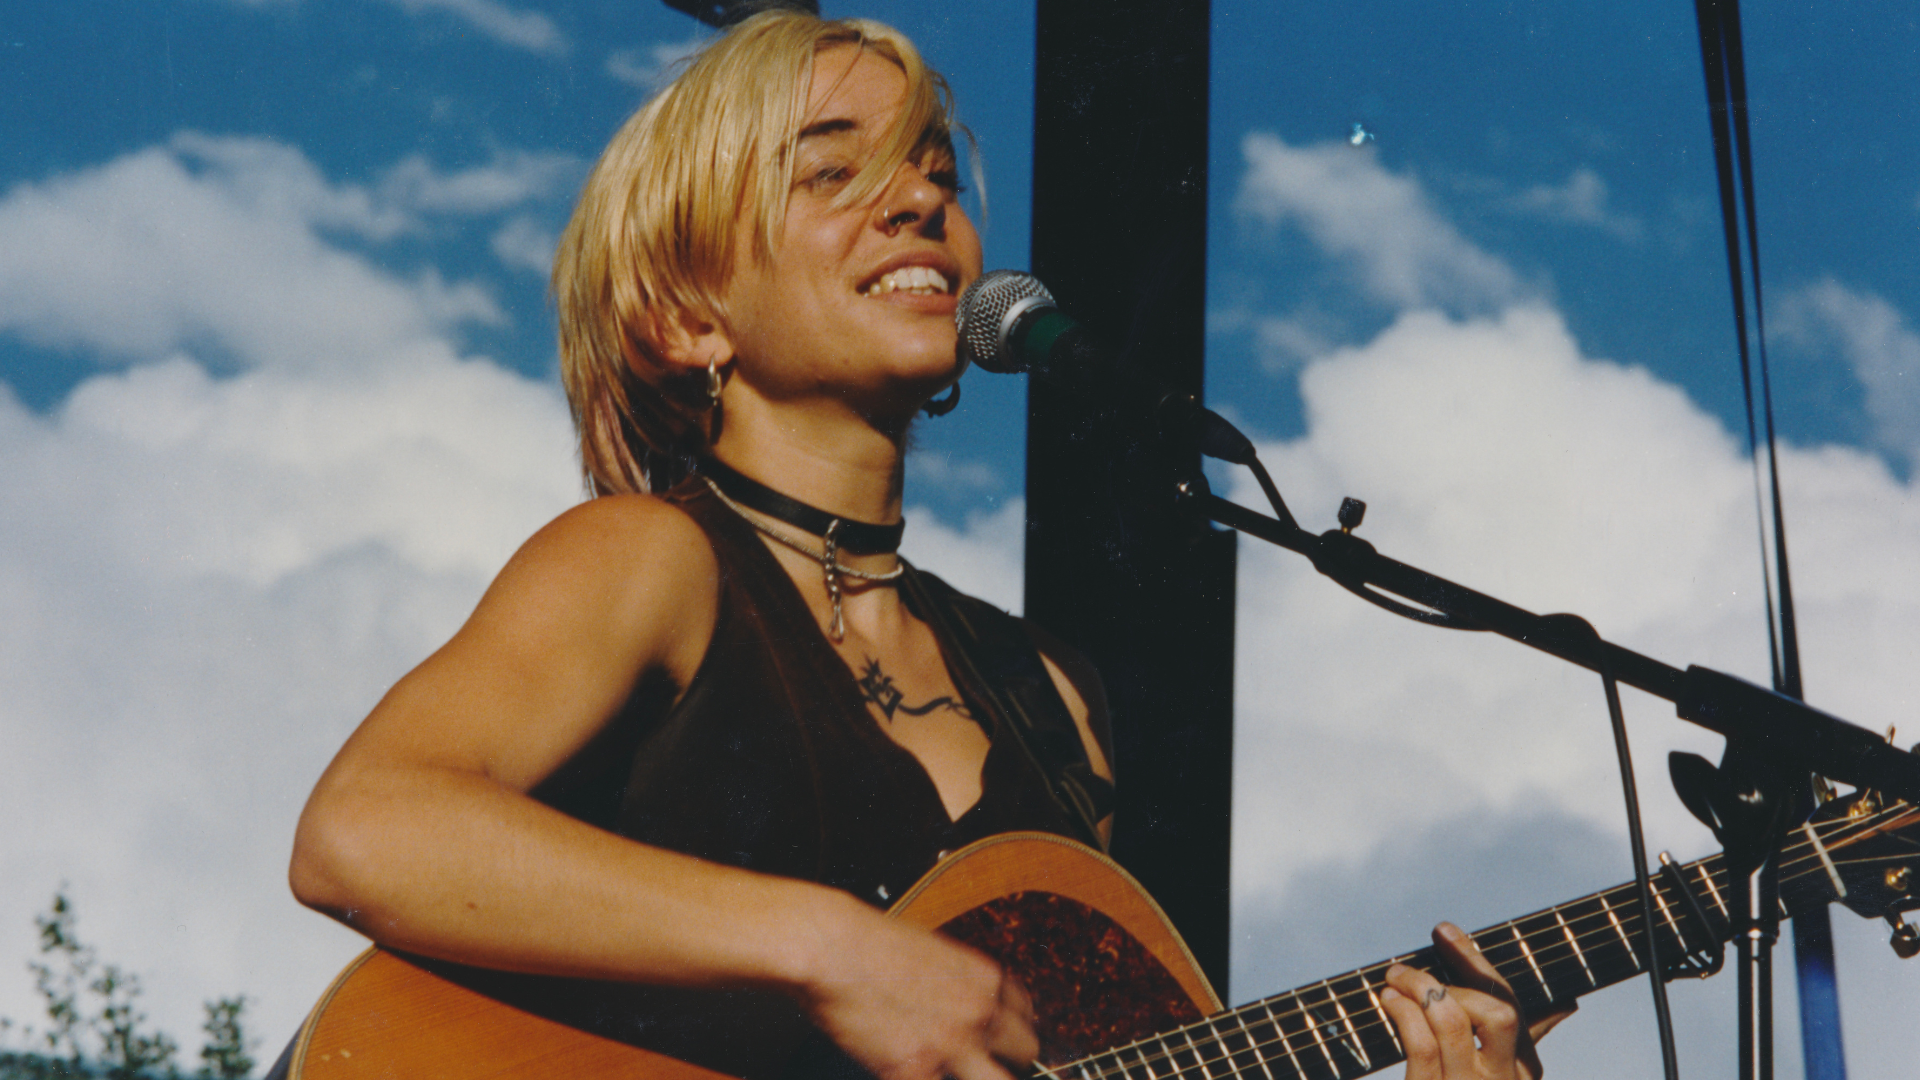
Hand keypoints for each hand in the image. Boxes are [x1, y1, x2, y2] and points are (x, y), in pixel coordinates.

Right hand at [798, 902, 1037, 1079]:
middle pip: (1027, 1052)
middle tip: (983, 1064)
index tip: (1001, 1040)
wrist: (833, 948)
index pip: (1027, 1015)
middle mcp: (979, 1012)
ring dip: (982, 1078)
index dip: (1012, 1030)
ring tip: (956, 1071)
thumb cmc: (869, 941)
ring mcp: (952, 1046)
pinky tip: (913, 1073)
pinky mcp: (914, 1072)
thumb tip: (957, 1004)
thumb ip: (956, 982)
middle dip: (1008, 1061)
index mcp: (986, 978)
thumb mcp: (933, 949)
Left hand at [1379, 923, 1575, 1079]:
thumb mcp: (1498, 1077)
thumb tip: (1566, 1007)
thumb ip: (1522, 1043)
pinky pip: (1423, 1045)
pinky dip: (1402, 1013)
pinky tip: (1388, 1002)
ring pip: (1454, 1021)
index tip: (1444, 931)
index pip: (1511, 1005)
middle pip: (1498, 1011)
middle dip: (1454, 976)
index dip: (1477, 962)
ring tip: (1391, 979)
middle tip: (1408, 967)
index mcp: (1524, 1073)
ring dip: (1418, 987)